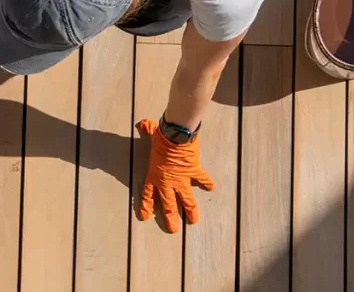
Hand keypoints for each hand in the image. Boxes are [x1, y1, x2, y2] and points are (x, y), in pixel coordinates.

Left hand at [136, 118, 214, 232]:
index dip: (146, 206)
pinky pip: (202, 180)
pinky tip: (211, 188)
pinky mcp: (194, 173)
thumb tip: (142, 123)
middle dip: (171, 219)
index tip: (145, 217)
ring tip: (193, 221)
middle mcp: (167, 182)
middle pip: (168, 206)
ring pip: (187, 201)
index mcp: (154, 176)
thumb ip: (147, 131)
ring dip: (190, 212)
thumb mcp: (151, 135)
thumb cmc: (161, 137)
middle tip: (173, 229)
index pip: (147, 195)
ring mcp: (181, 180)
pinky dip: (207, 183)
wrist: (176, 136)